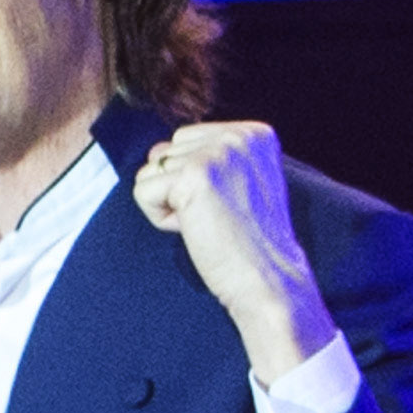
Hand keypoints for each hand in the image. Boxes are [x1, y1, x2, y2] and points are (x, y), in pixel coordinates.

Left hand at [133, 122, 340, 382]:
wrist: (269, 280)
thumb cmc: (248, 243)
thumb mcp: (238, 185)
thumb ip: (206, 159)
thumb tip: (156, 151)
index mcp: (253, 132)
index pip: (184, 140)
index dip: (191, 181)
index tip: (227, 207)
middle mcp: (238, 135)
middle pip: (164, 153)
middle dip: (177, 192)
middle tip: (215, 219)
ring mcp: (218, 152)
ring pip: (149, 172)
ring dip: (169, 207)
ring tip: (208, 224)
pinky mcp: (194, 175)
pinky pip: (143, 192)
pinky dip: (160, 220)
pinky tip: (195, 230)